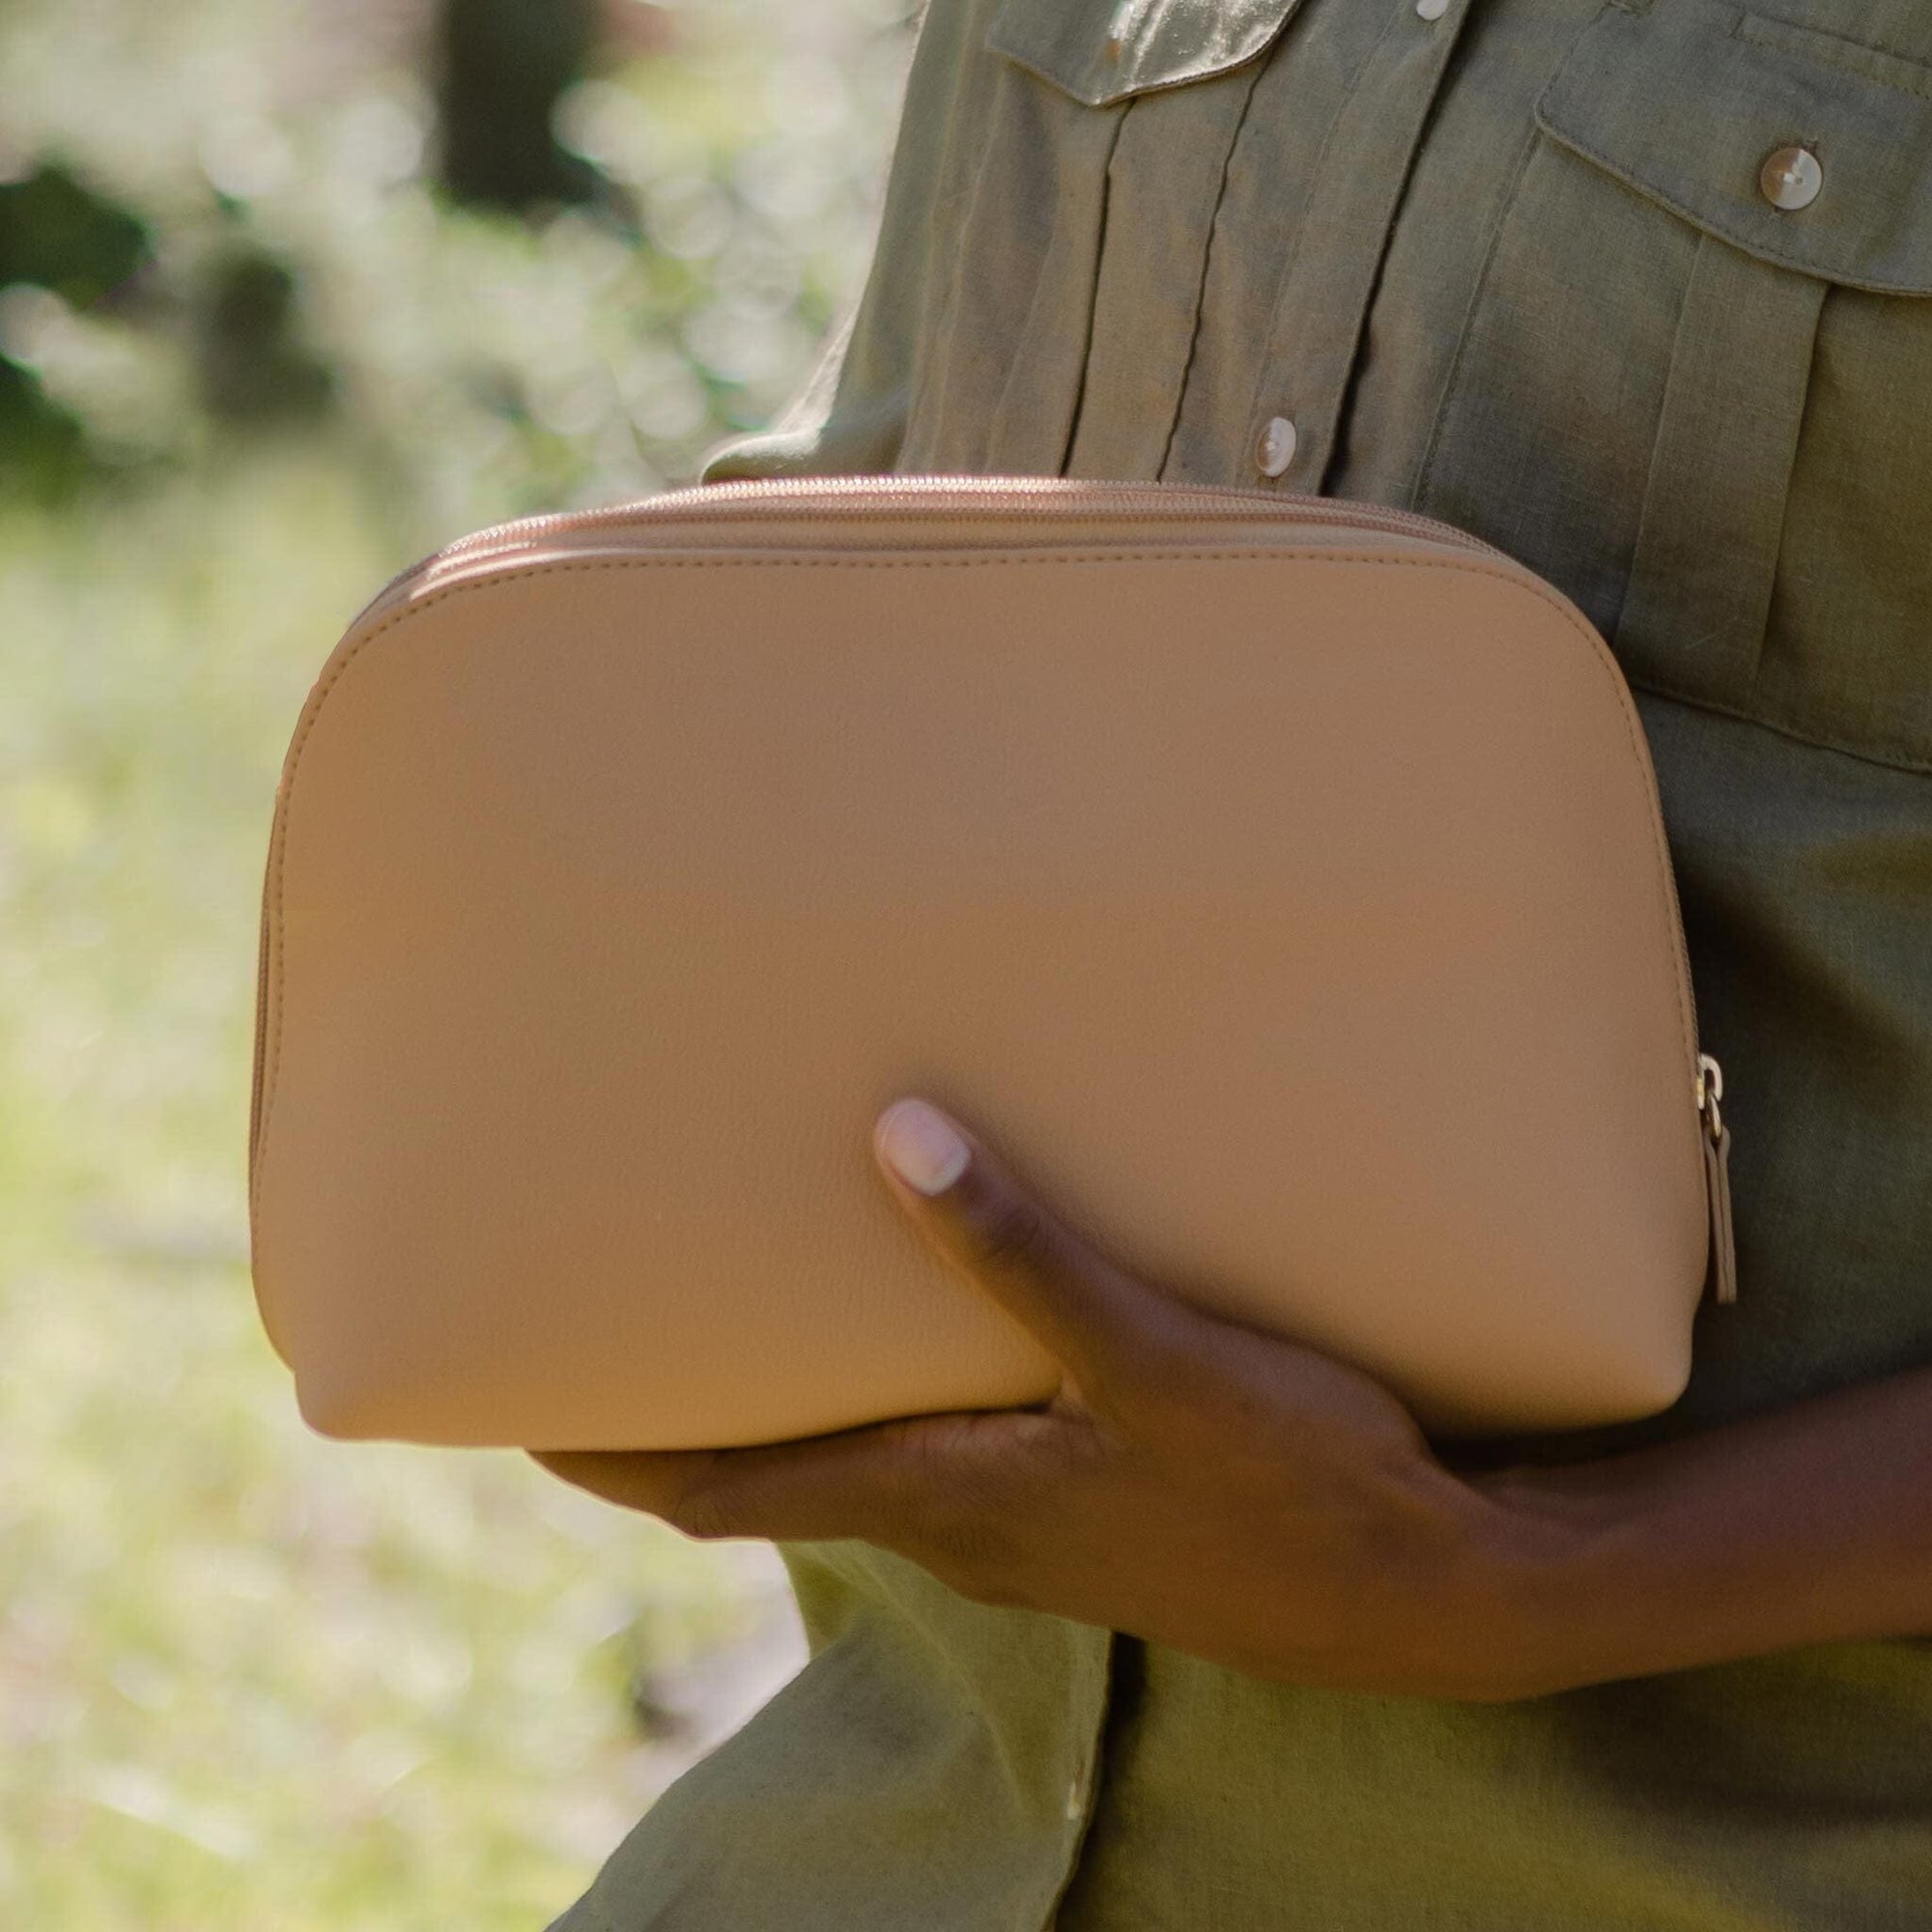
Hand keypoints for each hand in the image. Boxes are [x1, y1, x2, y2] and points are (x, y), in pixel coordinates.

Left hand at [536, 1098, 1578, 1699]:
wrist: (1423, 1594)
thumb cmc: (1290, 1483)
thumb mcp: (1157, 1361)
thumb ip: (1023, 1257)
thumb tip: (895, 1141)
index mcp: (949, 1497)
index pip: (723, 1492)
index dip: (612, 1458)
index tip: (518, 1410)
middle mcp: (966, 1526)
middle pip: (775, 1476)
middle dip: (689, 1414)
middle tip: (625, 1318)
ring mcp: (1029, 1529)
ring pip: (864, 1464)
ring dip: (797, 1401)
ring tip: (762, 1298)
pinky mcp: (1090, 1510)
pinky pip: (949, 1458)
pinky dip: (894, 1402)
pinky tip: (937, 1333)